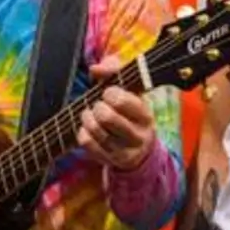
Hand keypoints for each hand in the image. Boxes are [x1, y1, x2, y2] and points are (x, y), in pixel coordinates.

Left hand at [77, 55, 156, 170]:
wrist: (140, 149)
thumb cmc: (131, 112)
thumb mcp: (131, 91)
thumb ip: (115, 71)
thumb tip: (95, 69)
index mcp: (146, 116)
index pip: (122, 101)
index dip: (109, 93)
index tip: (109, 92)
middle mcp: (139, 136)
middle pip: (107, 117)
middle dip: (97, 106)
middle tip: (99, 104)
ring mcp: (125, 151)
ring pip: (96, 131)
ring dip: (87, 117)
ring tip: (90, 113)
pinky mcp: (111, 160)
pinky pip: (87, 143)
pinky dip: (83, 131)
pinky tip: (87, 127)